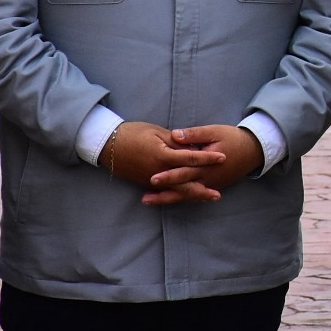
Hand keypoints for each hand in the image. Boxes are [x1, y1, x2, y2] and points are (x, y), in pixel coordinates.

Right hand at [103, 121, 228, 204]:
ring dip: (191, 195)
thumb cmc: (133, 133)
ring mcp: (150, 180)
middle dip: (202, 190)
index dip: (208, 158)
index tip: (223, 158)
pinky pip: (164, 191)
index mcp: (163, 155)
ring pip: (174, 191)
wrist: (107, 144)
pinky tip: (186, 197)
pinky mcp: (144, 183)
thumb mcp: (157, 132)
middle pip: (184, 184)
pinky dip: (176, 194)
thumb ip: (176, 142)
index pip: (191, 158)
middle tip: (218, 194)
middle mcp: (158, 172)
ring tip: (206, 198)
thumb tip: (192, 148)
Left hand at [141, 125, 264, 205]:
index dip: (168, 175)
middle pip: (182, 187)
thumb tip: (175, 135)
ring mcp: (210, 184)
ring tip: (149, 200)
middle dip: (163, 191)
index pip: (184, 170)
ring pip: (186, 194)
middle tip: (145, 196)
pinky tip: (166, 199)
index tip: (152, 178)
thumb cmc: (233, 138)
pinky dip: (179, 198)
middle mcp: (208, 177)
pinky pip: (193, 195)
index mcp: (207, 163)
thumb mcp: (215, 131)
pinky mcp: (212, 186)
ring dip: (167, 198)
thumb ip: (194, 134)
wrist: (253, 150)